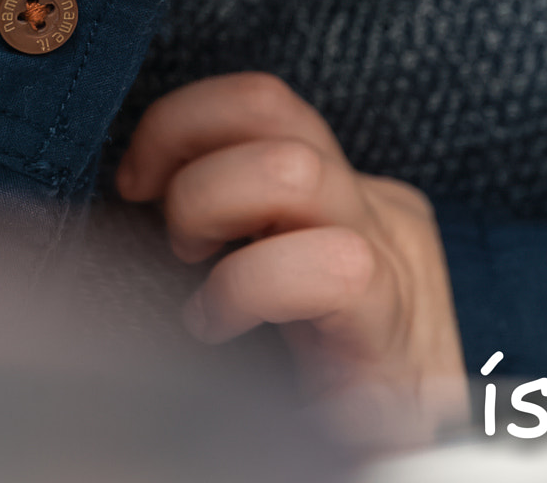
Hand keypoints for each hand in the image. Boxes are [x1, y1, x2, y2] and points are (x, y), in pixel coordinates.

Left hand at [117, 73, 466, 444]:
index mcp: (346, 193)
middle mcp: (377, 210)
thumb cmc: (322, 390)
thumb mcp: (275, 278)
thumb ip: (237, 224)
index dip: (183, 119)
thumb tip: (134, 186)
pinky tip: (218, 322)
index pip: (262, 101)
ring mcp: (396, 265)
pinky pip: (329, 268)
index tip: (136, 177)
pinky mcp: (394, 334)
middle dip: (187, 150)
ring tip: (195, 272)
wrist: (412, 472)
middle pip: (269, 106)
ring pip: (294, 167)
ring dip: (210, 205)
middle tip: (168, 230)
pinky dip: (250, 285)